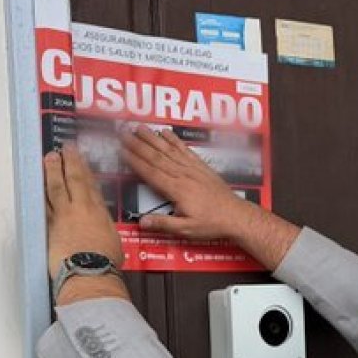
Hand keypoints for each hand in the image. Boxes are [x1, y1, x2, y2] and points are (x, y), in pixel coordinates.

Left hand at [44, 145, 123, 277]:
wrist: (90, 272)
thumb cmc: (105, 262)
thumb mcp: (114, 242)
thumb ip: (105, 232)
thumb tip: (103, 233)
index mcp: (99, 212)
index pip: (91, 185)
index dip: (85, 169)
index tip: (80, 158)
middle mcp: (81, 210)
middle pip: (74, 180)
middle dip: (69, 162)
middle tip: (64, 148)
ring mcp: (63, 216)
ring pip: (55, 188)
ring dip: (52, 171)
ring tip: (49, 158)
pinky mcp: (49, 227)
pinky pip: (44, 205)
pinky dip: (40, 193)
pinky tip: (37, 185)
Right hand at [119, 127, 254, 240]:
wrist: (235, 215)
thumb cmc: (211, 224)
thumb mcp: (186, 229)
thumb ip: (163, 224)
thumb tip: (142, 222)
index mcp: (177, 190)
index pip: (151, 172)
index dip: (135, 161)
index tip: (122, 151)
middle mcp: (183, 175)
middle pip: (156, 157)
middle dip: (138, 144)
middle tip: (124, 133)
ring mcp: (192, 169)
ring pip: (169, 150)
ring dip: (153, 138)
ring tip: (140, 127)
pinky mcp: (201, 167)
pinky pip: (185, 150)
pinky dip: (174, 140)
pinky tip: (165, 132)